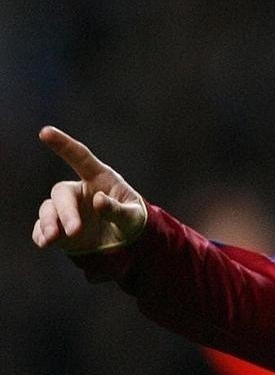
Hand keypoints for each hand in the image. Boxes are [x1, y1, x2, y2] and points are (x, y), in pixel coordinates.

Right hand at [33, 126, 147, 253]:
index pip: (80, 157)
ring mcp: (68, 209)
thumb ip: (117, 209)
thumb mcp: (133, 217)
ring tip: (52, 239)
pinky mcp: (59, 228)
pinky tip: (45, 242)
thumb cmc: (133, 222)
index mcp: (100, 179)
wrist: (127, 242)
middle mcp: (80, 191)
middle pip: (62, 193)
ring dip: (48, 223)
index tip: (45, 132)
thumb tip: (98, 200)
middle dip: (66, 211)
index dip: (63, 144)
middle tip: (75, 231)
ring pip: (48, 209)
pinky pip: (43, 228)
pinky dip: (41, 234)